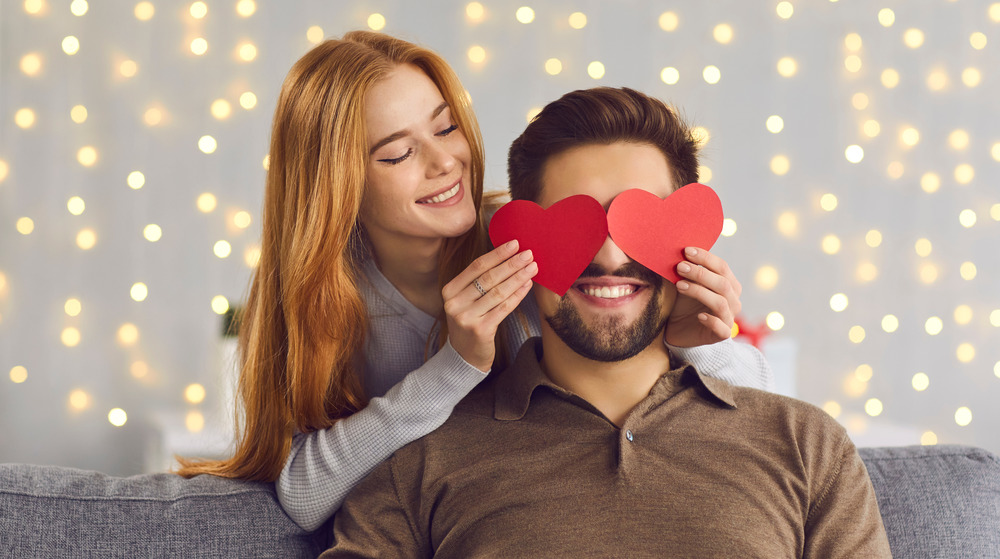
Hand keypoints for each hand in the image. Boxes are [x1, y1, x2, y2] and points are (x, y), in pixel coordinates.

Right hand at [442, 240, 537, 370]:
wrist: (464, 356)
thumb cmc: (470, 322)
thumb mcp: (466, 301)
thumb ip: (478, 282)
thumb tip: (506, 256)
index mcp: (449, 290)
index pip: (476, 266)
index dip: (497, 254)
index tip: (514, 244)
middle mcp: (455, 303)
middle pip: (488, 278)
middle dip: (511, 264)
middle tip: (528, 254)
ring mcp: (466, 317)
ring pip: (498, 292)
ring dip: (518, 278)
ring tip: (533, 267)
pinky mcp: (480, 330)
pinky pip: (504, 308)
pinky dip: (518, 295)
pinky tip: (528, 285)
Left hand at [664, 247, 741, 347]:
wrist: (678, 330)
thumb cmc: (684, 303)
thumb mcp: (686, 283)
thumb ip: (688, 271)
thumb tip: (679, 251)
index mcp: (729, 284)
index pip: (722, 267)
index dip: (705, 258)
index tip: (686, 251)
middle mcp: (733, 300)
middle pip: (723, 284)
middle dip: (700, 273)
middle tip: (680, 267)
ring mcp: (729, 317)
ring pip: (720, 303)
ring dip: (699, 291)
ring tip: (679, 285)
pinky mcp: (722, 334)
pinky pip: (721, 328)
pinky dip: (711, 320)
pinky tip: (699, 316)